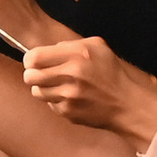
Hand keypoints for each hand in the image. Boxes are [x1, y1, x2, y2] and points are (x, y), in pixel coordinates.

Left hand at [19, 35, 156, 141]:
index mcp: (79, 53)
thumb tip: (46, 50)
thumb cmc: (110, 73)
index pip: (35, 57)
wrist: (126, 103)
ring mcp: (70, 94)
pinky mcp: (68, 111)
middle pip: (30, 76)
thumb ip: (70, 45)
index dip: (30, 60)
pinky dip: (56, 101)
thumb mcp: (97, 48)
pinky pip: (49, 104)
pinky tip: (70, 98)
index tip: (33, 62)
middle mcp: (73, 73)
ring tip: (58, 86)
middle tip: (40, 75)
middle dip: (32, 75)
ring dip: (43, 89)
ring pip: (36, 92)